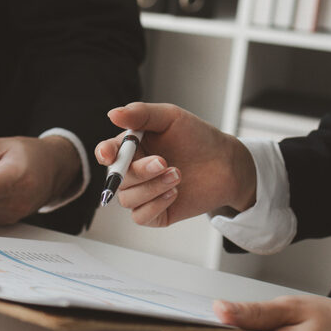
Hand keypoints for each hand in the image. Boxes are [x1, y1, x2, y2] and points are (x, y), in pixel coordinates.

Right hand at [93, 103, 256, 227]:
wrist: (226, 163)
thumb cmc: (198, 138)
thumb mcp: (170, 117)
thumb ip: (141, 114)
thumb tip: (114, 114)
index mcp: (131, 148)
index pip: (107, 153)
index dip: (104, 154)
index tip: (109, 154)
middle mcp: (133, 172)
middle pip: (117, 178)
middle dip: (139, 172)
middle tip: (164, 163)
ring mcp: (143, 193)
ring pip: (127, 199)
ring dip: (152, 188)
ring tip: (178, 175)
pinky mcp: (155, 213)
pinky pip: (140, 216)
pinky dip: (155, 205)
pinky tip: (173, 193)